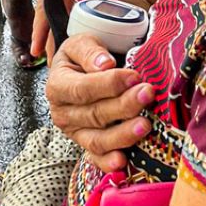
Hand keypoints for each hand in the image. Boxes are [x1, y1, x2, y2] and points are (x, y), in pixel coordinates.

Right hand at [32, 0, 130, 57]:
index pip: (47, 6)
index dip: (42, 28)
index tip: (39, 49)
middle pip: (44, 17)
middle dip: (45, 41)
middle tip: (50, 67)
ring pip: (48, 17)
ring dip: (50, 37)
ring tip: (55, 63)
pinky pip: (56, 11)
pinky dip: (58, 27)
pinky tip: (64, 42)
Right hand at [46, 33, 152, 170]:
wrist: (80, 70)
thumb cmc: (83, 56)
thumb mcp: (80, 43)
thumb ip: (90, 52)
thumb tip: (105, 64)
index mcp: (58, 86)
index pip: (83, 89)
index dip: (108, 84)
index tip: (133, 76)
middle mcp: (63, 113)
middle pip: (95, 114)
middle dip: (124, 106)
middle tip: (147, 94)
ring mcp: (75, 133)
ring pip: (98, 140)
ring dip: (123, 134)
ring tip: (145, 125)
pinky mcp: (87, 145)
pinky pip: (96, 158)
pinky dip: (108, 163)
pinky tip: (123, 161)